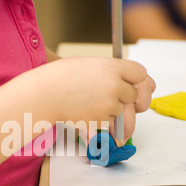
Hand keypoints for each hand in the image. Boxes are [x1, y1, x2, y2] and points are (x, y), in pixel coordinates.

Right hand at [34, 57, 153, 143]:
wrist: (44, 94)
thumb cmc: (62, 77)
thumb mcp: (90, 64)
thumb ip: (113, 71)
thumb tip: (135, 82)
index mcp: (112, 67)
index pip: (141, 73)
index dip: (135, 79)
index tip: (129, 82)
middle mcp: (114, 86)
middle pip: (134, 95)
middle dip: (125, 96)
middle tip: (109, 93)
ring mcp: (109, 105)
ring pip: (122, 110)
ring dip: (111, 108)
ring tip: (90, 100)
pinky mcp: (102, 120)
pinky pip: (109, 120)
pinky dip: (101, 118)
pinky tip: (85, 108)